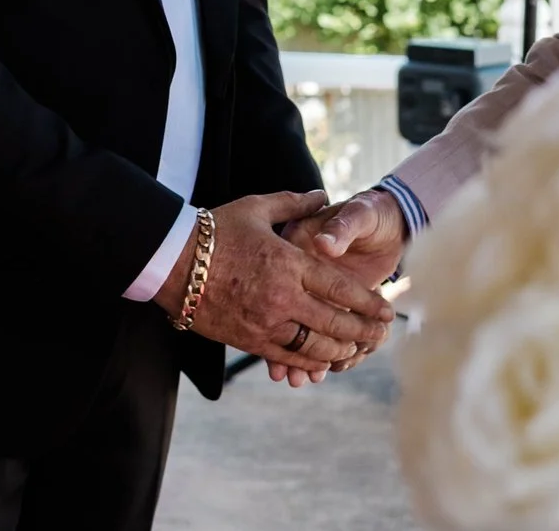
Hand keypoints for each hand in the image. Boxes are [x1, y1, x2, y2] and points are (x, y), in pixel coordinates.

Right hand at [154, 191, 392, 376]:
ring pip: (314, 346)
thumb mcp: (257, 208)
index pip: (340, 288)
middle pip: (335, 322)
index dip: (368, 302)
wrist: (171, 261)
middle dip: (364, 332)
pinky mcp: (248, 340)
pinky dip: (308, 362)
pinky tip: (321, 363)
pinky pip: (286, 357)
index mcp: (289, 263)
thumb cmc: (214, 230)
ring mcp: (265, 322)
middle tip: (382, 336)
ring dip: (339, 351)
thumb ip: (294, 204)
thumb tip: (322, 195)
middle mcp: (282, 296)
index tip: (388, 309)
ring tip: (356, 351)